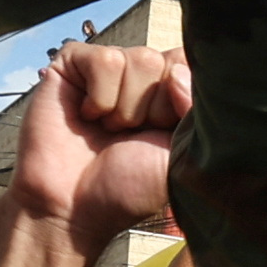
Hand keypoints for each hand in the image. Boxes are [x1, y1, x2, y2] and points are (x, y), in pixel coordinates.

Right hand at [10, 41, 189, 240]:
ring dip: (126, 108)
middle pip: (169, 62)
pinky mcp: (74, 62)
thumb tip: (177, 72)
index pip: (193, 67)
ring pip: (142, 58)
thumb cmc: (126, 187)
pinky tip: (87, 116)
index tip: (161, 135)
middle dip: (154, 110)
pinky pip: (107, 60)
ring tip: (108, 130)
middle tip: (128, 137)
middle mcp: (141, 75)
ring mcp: (108, 67)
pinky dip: (100, 97)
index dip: (181, 101)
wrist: (72, 208)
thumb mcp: (179, 157)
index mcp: (171, 94)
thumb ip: (194, 112)